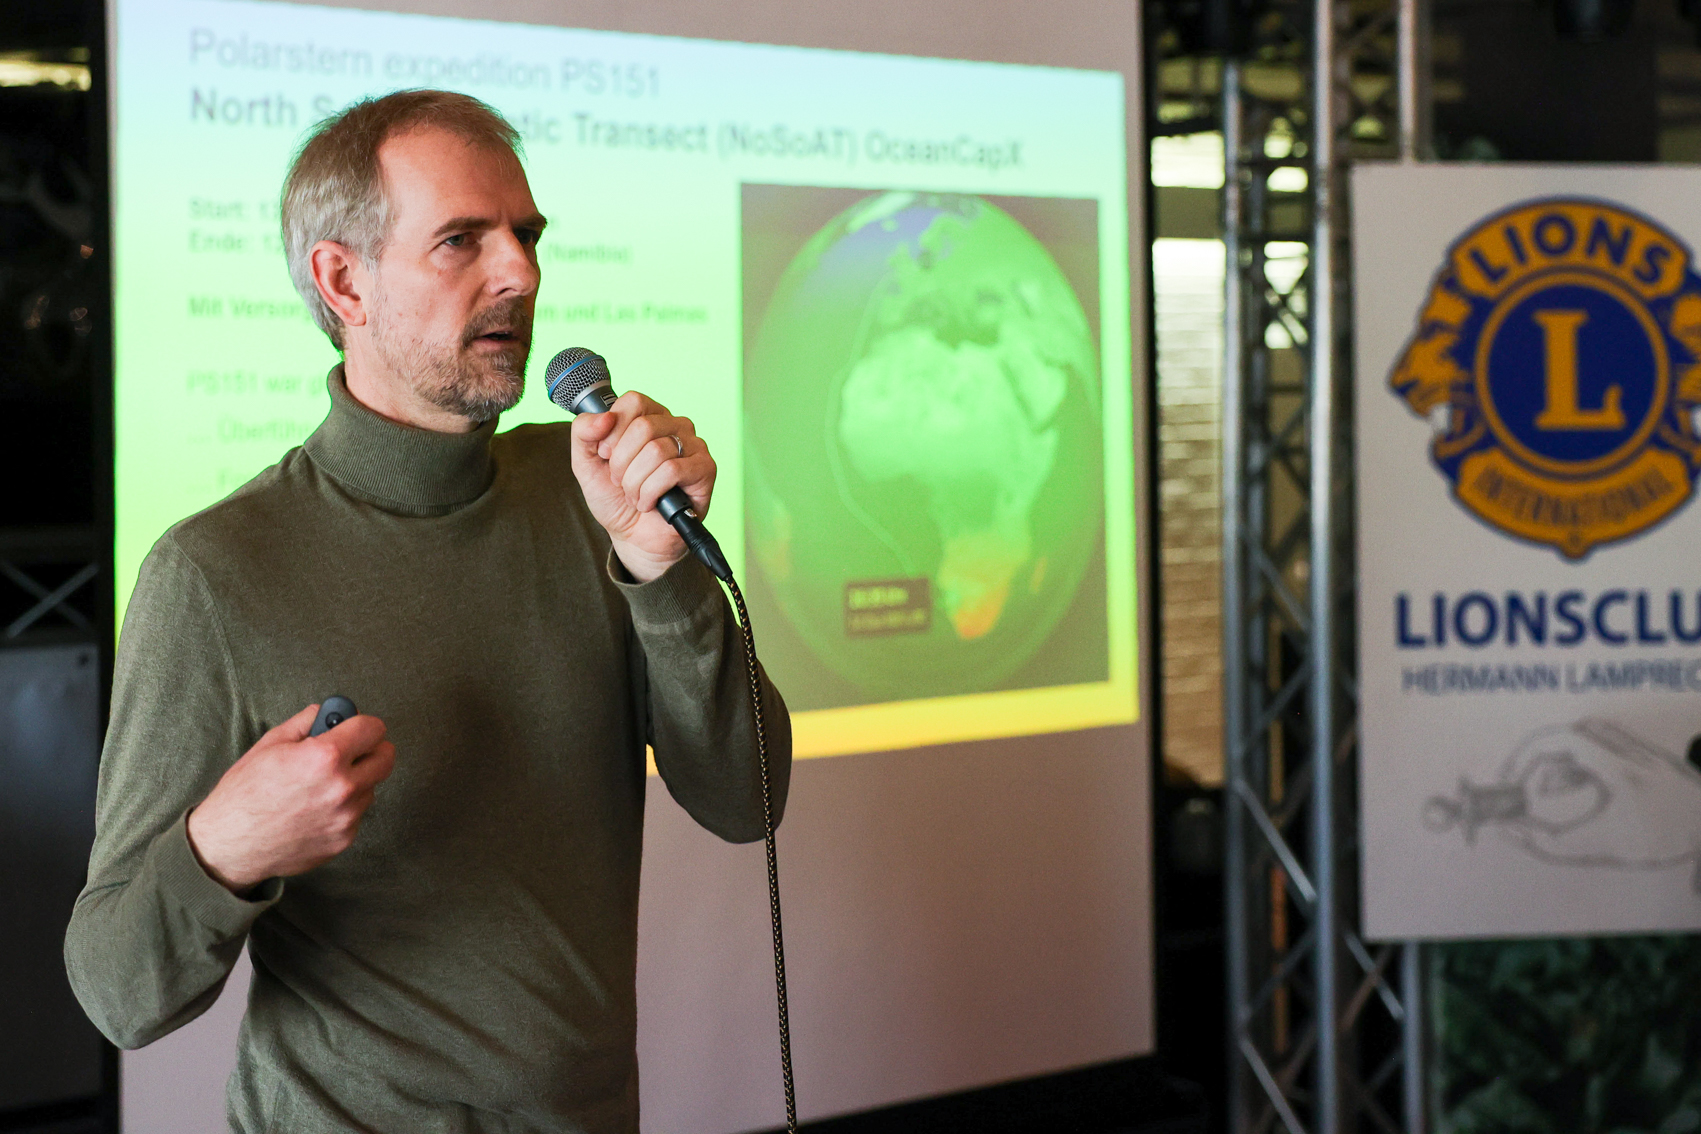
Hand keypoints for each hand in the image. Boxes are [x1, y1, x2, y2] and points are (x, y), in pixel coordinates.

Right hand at [186, 704, 395, 894]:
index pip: (374, 729)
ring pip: (371, 787)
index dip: (363, 725)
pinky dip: (343, 808)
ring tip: (320, 786)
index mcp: (325, 757)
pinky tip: (314, 809)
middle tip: (350, 752)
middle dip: (370, 750)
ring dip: (356, 781)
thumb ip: (306, 722)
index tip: (356, 728)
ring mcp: (346, 817)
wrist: (229, 845)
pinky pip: (357, 814)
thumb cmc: (244, 793)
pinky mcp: (344, 839)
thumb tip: (327, 712)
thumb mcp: (270, 744)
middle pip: (386, 757)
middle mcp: (343, 787)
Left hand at [570, 390, 715, 581]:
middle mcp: (674, 425)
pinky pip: (672, 470)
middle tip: (621, 482)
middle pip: (643, 427)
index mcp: (649, 416)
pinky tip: (650, 503)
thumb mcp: (586, 463)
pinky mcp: (705, 468)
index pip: (633, 401)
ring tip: (635, 495)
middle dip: (621, 463)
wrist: (632, 536)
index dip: (613, 431)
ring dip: (634, 483)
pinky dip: (651, 492)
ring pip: (656, 451)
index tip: (606, 455)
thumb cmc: (615, 497)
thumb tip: (605, 417)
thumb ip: (583, 433)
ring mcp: (693, 445)